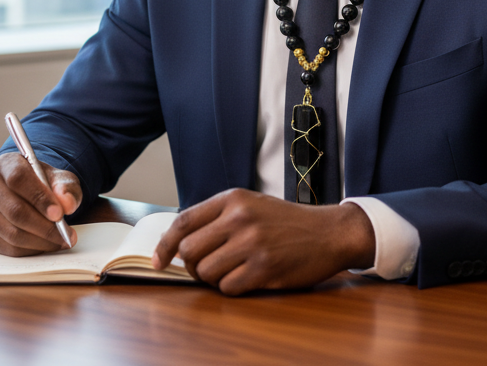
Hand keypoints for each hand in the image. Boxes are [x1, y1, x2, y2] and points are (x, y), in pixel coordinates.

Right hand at [0, 152, 82, 255]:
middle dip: (45, 227)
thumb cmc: (41, 183)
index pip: (18, 179)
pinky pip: (7, 248)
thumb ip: (66, 188)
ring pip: (11, 233)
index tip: (59, 214)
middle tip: (66, 235)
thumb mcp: (58, 178)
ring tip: (60, 241)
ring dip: (40, 242)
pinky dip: (30, 250)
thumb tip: (67, 204)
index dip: (39, 198)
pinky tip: (45, 245)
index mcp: (6, 164)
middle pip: (15, 211)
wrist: (24, 192)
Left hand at [151, 188, 374, 294]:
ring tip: (232, 270)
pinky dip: (232, 288)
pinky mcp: (265, 268)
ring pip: (206, 272)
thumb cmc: (287, 222)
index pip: (183, 222)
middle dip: (192, 265)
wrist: (329, 232)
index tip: (157, 260)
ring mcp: (252, 244)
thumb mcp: (251, 204)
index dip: (165, 245)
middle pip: (189, 251)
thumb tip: (179, 242)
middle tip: (206, 267)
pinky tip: (248, 278)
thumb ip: (218, 217)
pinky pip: (228, 288)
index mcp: (233, 199)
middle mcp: (240, 218)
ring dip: (213, 279)